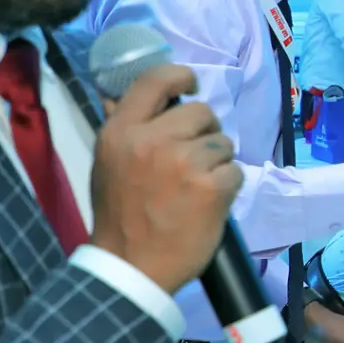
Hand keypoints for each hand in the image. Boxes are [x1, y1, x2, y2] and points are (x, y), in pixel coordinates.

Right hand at [90, 64, 242, 293]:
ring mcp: (184, 162)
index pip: (156, 80)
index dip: (180, 76)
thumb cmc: (120, 216)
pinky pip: (235, 172)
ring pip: (223, 143)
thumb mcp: (107, 164)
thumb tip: (127, 97)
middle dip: (205, 132)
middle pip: (201, 112)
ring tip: (198, 186)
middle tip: (194, 159)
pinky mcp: (212, 186)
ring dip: (218, 162)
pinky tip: (209, 203)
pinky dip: (228, 187)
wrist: (131, 265)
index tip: (191, 85)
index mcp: (121, 131)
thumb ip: (125, 130)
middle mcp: (152, 140)